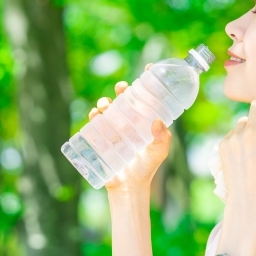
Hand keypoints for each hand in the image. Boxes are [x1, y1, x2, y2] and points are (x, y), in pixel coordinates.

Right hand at [88, 63, 171, 193]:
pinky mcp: (102, 137)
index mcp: (145, 120)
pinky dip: (94, 115)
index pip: (147, 97)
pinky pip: (95, 122)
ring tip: (106, 104)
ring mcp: (115, 128)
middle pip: (126, 98)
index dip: (147, 81)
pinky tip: (95, 114)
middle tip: (123, 87)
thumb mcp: (159, 152)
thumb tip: (158, 121)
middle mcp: (130, 121)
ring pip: (109, 108)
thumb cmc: (146, 168)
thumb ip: (162, 139)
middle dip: (123, 88)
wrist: (128, 187)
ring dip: (105, 101)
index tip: (148, 68)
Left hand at [218, 96, 255, 211]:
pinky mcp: (224, 144)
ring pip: (243, 120)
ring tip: (254, 143)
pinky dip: (238, 139)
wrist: (248, 197)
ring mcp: (235, 137)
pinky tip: (243, 153)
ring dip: (248, 126)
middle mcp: (251, 130)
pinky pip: (232, 133)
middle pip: (255, 104)